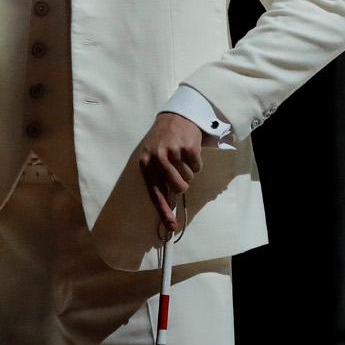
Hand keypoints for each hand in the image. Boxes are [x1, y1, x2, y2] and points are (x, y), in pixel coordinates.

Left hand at [134, 111, 206, 235]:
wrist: (176, 116)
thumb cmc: (165, 143)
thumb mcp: (154, 159)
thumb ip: (160, 181)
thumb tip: (168, 206)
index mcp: (147, 165)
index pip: (156, 193)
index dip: (165, 212)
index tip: (173, 228)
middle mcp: (157, 159)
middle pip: (178, 188)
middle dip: (183, 184)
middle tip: (181, 172)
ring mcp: (173, 152)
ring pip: (189, 178)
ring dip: (189, 170)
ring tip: (182, 157)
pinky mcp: (188, 147)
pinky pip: (198, 167)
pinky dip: (197, 162)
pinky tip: (190, 151)